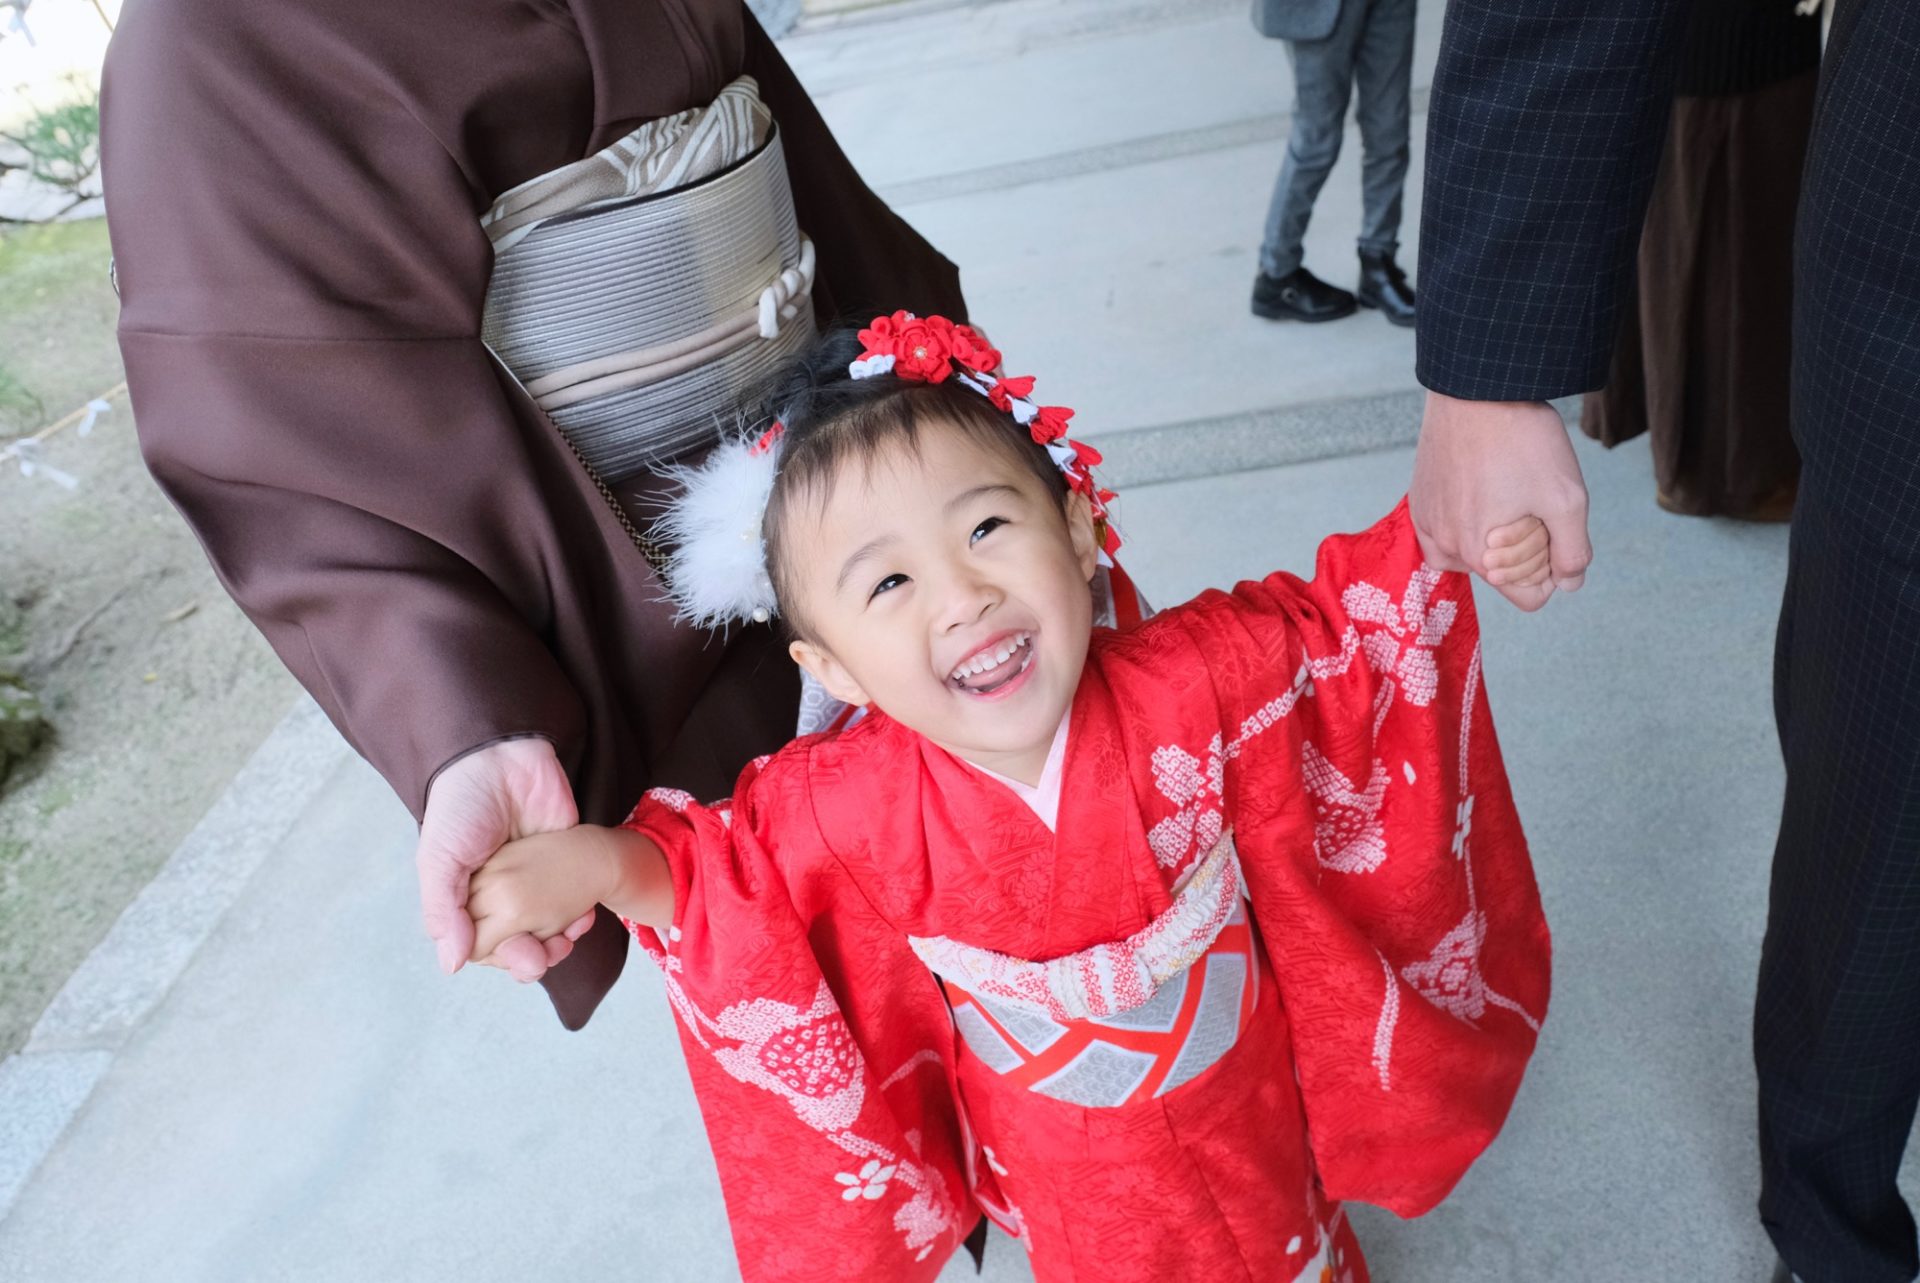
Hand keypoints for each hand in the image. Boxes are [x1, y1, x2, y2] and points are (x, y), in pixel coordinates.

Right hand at [416, 737, 593, 980]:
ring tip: (565, 941)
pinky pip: (575, 902)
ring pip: (550, 930)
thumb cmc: (461, 808)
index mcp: (468, 898)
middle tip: (541, 957)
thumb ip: (443, 911)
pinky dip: (580, 916)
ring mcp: (536, 882)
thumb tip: (452, 965)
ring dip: (559, 942)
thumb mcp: (439, 860)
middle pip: (519, 944)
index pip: (484, 946)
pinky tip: (583, 918)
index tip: (515, 955)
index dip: (500, 957)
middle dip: (531, 957)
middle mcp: (502, 895)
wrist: (503, 759)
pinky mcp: (564, 864)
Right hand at [1410, 392, 1591, 610]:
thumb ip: (1573, 550)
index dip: (1554, 568)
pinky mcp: (1418, 504)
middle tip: (1529, 498)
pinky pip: (1448, 534)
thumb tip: (1571, 582)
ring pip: (1475, 556)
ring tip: (1505, 491)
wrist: (1475, 388)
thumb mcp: (1566, 497)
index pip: (1529, 599)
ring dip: (1495, 536)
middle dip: (1525, 548)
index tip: (1554, 529)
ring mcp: (1427, 526)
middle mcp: (1446, 549)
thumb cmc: (1522, 440)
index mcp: (1481, 556)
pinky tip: (1481, 487)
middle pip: (1503, 576)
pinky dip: (1469, 521)